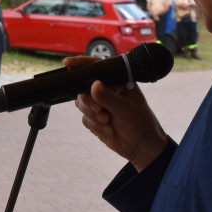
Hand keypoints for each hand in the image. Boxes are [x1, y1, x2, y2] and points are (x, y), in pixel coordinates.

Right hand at [67, 56, 167, 171]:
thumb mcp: (126, 110)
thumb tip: (93, 86)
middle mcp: (107, 91)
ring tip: (107, 121)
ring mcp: (100, 105)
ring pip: (81, 103)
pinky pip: (84, 118)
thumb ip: (108, 98)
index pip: (98, 67)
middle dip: (89, 101)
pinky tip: (108, 129)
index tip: (69, 64)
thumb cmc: (142, 124)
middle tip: (100, 110)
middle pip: (84, 88)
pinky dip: (94, 125)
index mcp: (118, 81)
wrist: (142, 147)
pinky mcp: (95, 119)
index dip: (82, 64)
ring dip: (92, 114)